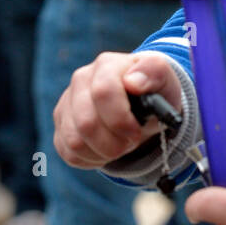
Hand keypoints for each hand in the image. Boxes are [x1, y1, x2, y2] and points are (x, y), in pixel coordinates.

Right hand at [53, 50, 182, 168]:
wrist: (142, 101)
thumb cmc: (153, 90)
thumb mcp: (164, 80)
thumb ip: (155, 72)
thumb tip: (133, 82)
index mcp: (106, 65)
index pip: (103, 92)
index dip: (121, 120)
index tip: (137, 132)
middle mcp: (81, 80)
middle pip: (86, 123)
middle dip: (114, 143)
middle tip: (131, 141)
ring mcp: (67, 102)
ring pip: (75, 141)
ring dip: (104, 152)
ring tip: (121, 145)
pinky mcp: (61, 124)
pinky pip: (69, 153)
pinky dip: (92, 159)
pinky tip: (106, 149)